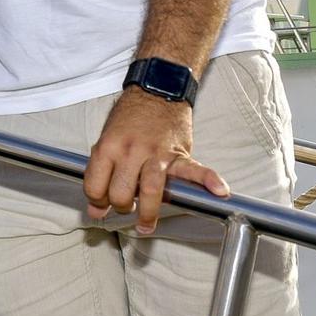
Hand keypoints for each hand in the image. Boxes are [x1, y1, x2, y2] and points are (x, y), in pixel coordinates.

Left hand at [82, 89, 228, 233]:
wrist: (156, 88)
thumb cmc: (130, 115)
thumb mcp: (107, 139)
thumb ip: (100, 173)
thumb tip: (96, 208)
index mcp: (109, 147)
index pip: (96, 185)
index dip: (96, 200)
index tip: (101, 203)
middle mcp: (131, 151)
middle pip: (121, 193)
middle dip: (121, 207)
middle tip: (125, 207)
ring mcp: (156, 153)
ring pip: (150, 190)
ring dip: (148, 213)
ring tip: (146, 226)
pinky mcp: (178, 153)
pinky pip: (196, 170)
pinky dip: (209, 180)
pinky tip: (220, 191)